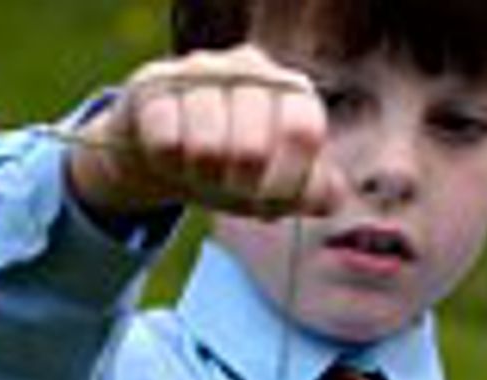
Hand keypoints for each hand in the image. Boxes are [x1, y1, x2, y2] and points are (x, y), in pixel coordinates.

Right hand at [65, 43, 347, 220]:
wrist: (166, 151)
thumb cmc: (234, 169)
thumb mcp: (279, 187)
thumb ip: (315, 194)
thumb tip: (331, 198)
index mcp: (293, 92)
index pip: (303, 131)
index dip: (287, 181)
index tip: (271, 204)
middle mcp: (252, 69)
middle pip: (253, 148)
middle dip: (242, 187)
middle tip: (234, 189)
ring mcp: (201, 71)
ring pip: (207, 149)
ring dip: (204, 178)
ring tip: (202, 172)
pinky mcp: (155, 85)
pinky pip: (166, 142)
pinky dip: (171, 165)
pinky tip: (173, 155)